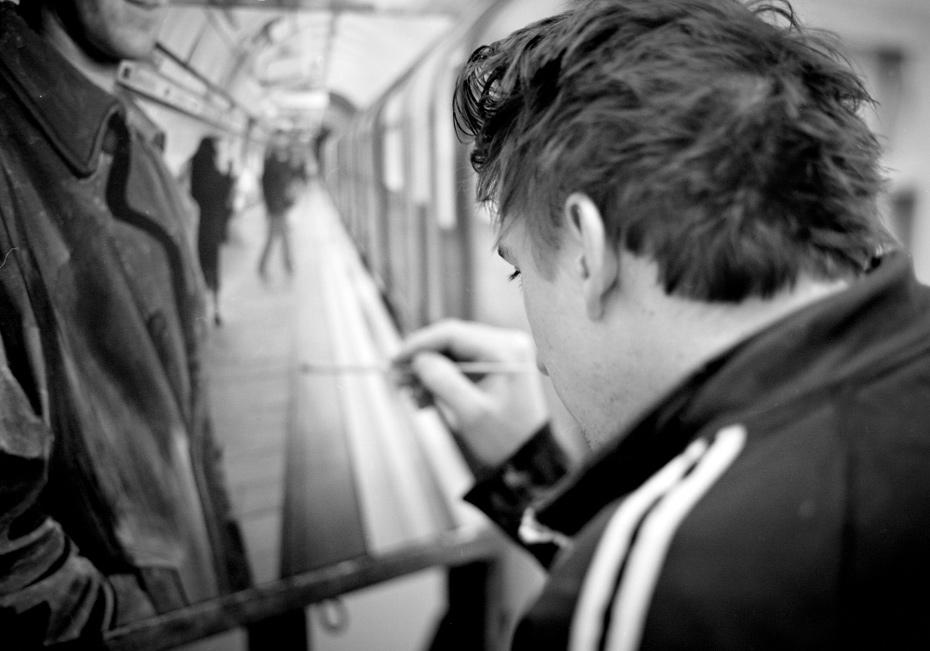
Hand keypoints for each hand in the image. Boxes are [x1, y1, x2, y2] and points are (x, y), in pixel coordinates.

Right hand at [393, 319, 549, 466]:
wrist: (528, 455)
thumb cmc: (504, 437)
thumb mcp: (471, 412)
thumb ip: (443, 381)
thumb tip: (419, 359)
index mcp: (504, 349)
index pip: (452, 333)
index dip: (419, 344)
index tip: (394, 360)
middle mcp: (505, 342)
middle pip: (450, 340)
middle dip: (422, 360)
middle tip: (397, 380)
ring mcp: (501, 352)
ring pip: (452, 352)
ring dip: (429, 372)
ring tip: (412, 395)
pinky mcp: (495, 364)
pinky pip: (460, 364)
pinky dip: (441, 379)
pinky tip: (427, 398)